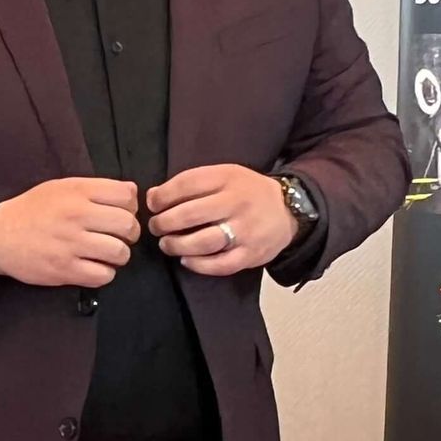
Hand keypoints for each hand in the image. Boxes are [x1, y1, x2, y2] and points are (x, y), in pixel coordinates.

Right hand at [0, 178, 138, 286]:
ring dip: (119, 255)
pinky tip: (95, 266)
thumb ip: (96, 188)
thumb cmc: (32, 210)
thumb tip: (133, 193)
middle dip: (130, 233)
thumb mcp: (61, 187)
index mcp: (77, 192)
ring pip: (119, 253)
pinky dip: (105, 273)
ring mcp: (71, 245)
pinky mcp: (65, 270)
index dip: (131, 206)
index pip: (126, 196)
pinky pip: (103, 276)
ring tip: (108, 254)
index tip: (121, 213)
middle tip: (120, 237)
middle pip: (127, 225)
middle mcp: (77, 216)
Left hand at [147, 165, 296, 274]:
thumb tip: (154, 196)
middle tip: (155, 227)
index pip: (187, 184)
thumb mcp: (225, 175)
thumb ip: (193, 183)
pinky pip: (220, 265)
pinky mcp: (252, 254)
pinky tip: (186, 260)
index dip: (163, 196)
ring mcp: (246, 230)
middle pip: (190, 214)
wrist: (288, 209)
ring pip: (203, 242)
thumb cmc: (246, 192)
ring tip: (167, 244)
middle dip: (164, 223)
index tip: (152, 204)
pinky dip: (198, 265)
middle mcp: (237, 203)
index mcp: (228, 178)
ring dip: (177, 245)